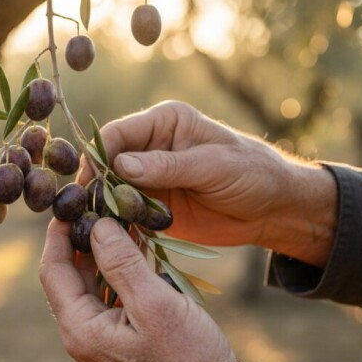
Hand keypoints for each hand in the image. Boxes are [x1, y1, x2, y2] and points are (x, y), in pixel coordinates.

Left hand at [39, 217, 273, 361]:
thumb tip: (97, 225)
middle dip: (82, 239)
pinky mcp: (123, 346)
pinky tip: (138, 252)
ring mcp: (102, 345)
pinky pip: (111, 302)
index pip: (53, 271)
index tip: (69, 200)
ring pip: (92, 288)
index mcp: (82, 332)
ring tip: (119, 218)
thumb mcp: (156, 305)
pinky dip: (120, 275)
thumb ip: (122, 264)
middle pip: (69, 278)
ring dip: (104, 255)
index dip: (58, 232)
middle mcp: (83, 340)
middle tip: (96, 203)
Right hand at [93, 100, 336, 265]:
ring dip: (103, 208)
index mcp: (165, 122)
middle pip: (106, 162)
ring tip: (94, 229)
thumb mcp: (213, 166)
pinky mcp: (153, 206)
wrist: (275, 209)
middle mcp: (150, 146)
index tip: (89, 182)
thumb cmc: (252, 173)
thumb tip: (121, 166)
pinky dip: (118, 225)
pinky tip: (110, 239)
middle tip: (86, 212)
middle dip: (95, 185)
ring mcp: (149, 177)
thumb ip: (168, 165)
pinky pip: (126, 213)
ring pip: (111, 190)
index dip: (98, 156)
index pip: (117, 133)